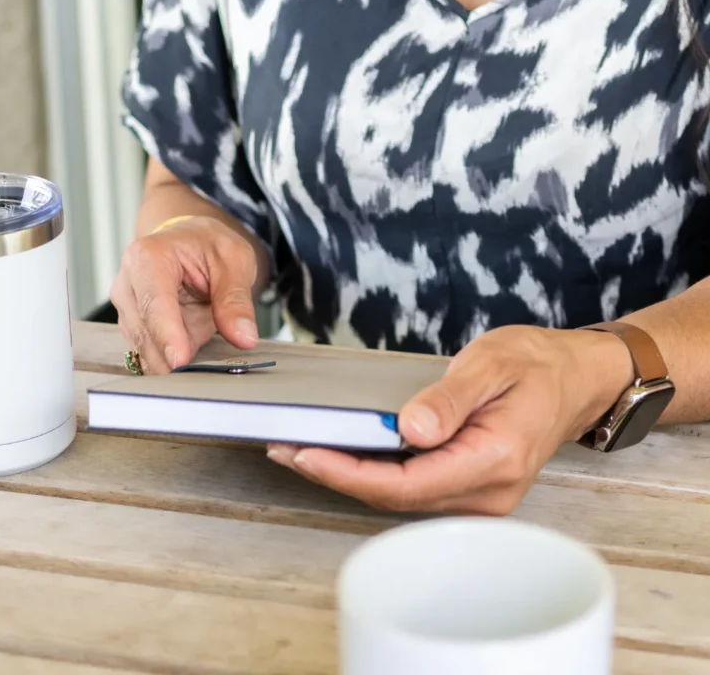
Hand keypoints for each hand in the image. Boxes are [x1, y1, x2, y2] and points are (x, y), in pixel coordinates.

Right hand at [111, 216, 259, 373]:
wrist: (190, 242)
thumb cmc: (207, 245)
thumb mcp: (234, 262)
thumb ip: (236, 301)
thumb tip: (244, 337)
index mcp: (148, 258)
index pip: (154, 303)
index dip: (166, 335)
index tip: (180, 361)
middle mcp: (128, 283)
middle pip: (144, 332)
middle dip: (170, 356)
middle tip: (202, 375)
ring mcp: (127, 308)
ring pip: (144, 348)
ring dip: (172, 361)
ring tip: (202, 361)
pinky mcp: (134, 327)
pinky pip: (150, 353)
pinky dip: (170, 361)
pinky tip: (191, 360)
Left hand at [267, 325, 633, 514]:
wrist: (575, 378)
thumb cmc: (536, 365)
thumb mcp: (491, 364)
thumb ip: (450, 399)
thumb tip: (410, 429)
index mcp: (494, 459)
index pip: (406, 483)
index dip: (349, 473)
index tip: (305, 454)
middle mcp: (487, 491)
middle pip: (396, 496)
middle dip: (337, 474)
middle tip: (286, 449)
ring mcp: (481, 495)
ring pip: (401, 496)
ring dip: (351, 476)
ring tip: (304, 450)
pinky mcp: (472, 487)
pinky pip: (415, 488)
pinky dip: (375, 473)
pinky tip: (348, 455)